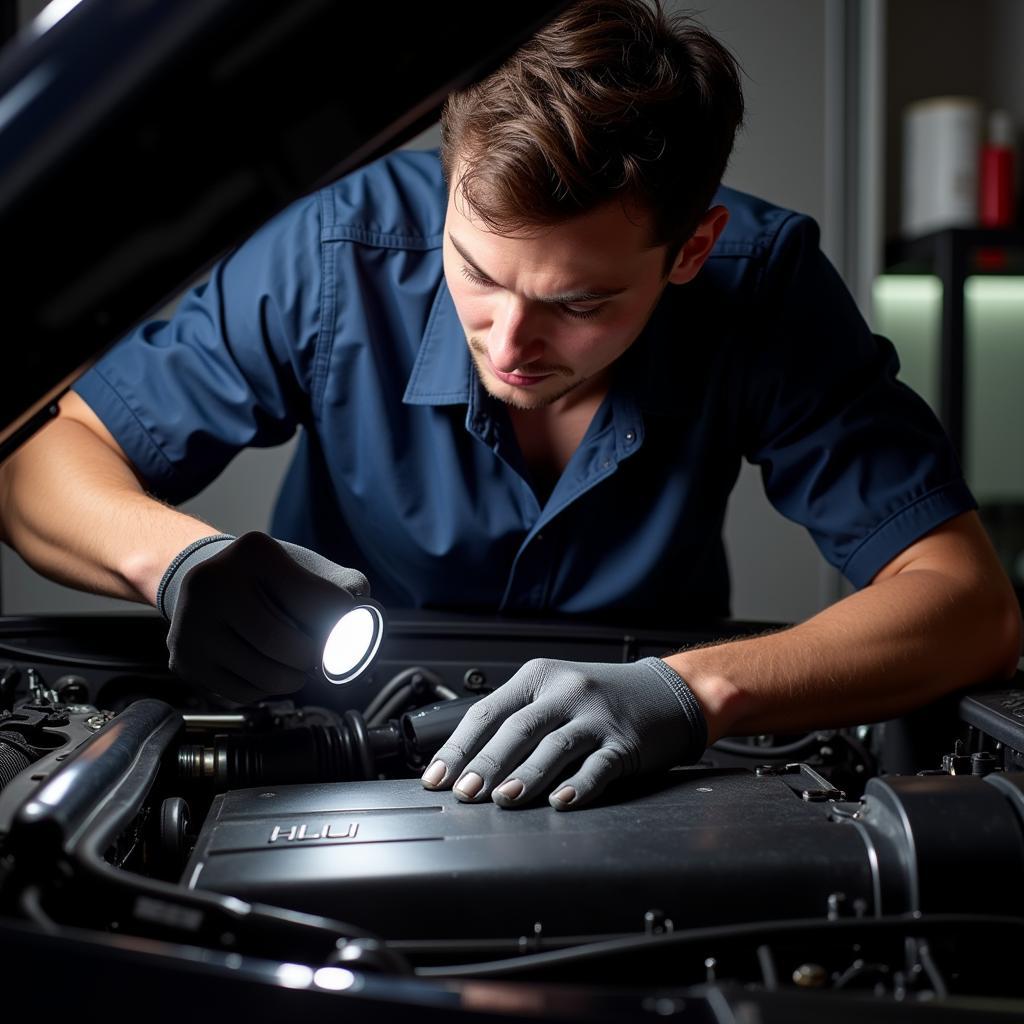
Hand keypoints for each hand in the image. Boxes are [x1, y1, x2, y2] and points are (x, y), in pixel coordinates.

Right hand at [158, 531, 369, 701]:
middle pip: (288, 645)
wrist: (204, 581)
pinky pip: (245, 692)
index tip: (344, 631)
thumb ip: (344, 586)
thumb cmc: (264, 577)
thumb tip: (367, 614)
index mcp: (254, 552)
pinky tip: (266, 665)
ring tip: (297, 661)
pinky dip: (267, 688)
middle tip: (319, 653)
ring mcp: (192, 624)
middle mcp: (213, 583)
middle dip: (315, 656)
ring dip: (296, 677)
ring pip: (267, 676)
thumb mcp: (303, 565)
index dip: (340, 624)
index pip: (318, 601)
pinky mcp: (185, 659)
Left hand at [420, 657, 706, 809]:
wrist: (666, 692)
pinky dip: (577, 786)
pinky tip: (561, 803)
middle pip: (518, 728)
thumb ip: (516, 719)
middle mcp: (566, 691)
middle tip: (465, 792)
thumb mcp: (554, 693)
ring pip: (554, 747)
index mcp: (539, 677)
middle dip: (487, 763)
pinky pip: (597, 766)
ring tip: (504, 799)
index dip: (459, 747)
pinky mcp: (625, 742)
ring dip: (526, 776)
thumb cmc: (600, 699)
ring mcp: (596, 716)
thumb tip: (466, 764)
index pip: (488, 711)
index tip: (438, 777)